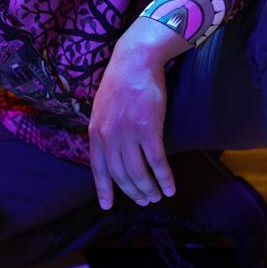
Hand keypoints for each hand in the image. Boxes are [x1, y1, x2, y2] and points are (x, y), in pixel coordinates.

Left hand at [89, 29, 180, 210]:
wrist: (135, 61)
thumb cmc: (120, 82)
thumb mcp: (101, 108)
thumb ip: (103, 130)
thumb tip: (107, 149)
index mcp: (95, 132)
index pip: (98, 168)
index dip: (104, 189)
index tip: (107, 206)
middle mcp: (109, 136)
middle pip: (121, 174)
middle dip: (133, 191)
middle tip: (144, 200)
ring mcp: (128, 134)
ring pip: (138, 172)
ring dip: (149, 189)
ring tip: (157, 197)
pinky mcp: (149, 129)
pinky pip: (157, 162)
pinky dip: (164, 178)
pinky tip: (170, 187)